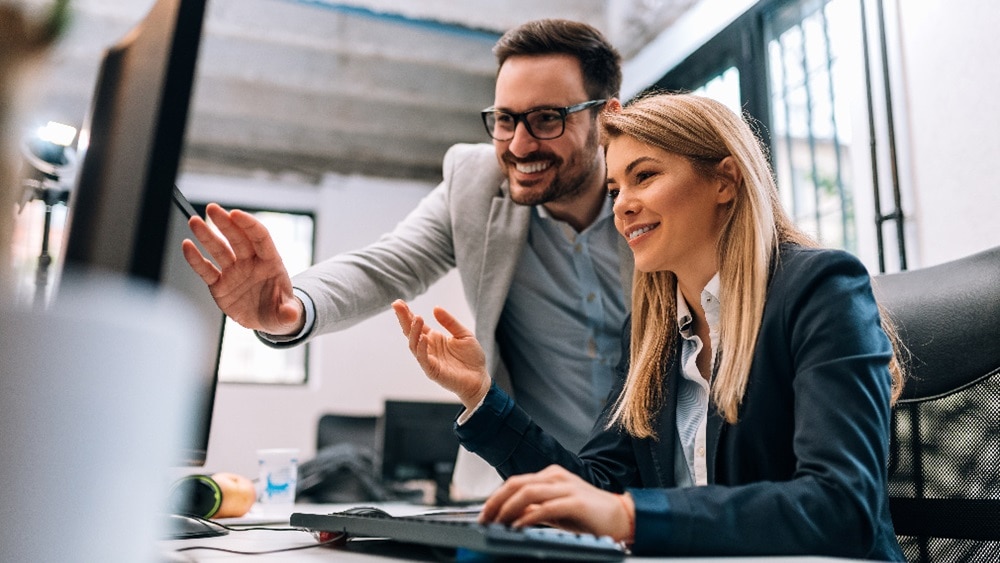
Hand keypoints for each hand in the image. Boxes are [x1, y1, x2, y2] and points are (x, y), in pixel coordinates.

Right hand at [181, 203, 303, 334]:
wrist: (266, 321)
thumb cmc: (280, 311)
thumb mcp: (287, 315)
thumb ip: (288, 313)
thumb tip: (291, 315)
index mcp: (271, 263)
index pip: (260, 238)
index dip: (249, 225)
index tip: (236, 214)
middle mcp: (250, 263)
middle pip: (237, 238)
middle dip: (225, 223)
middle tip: (212, 208)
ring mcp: (234, 272)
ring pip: (219, 250)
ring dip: (206, 235)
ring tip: (194, 221)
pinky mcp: (219, 285)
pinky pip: (206, 270)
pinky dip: (196, 259)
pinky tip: (187, 246)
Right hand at [391, 300, 489, 408]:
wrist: (480, 378)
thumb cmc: (472, 358)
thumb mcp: (463, 334)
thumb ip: (450, 322)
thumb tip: (435, 308)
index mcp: (433, 338)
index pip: (417, 325)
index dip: (407, 314)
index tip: (399, 302)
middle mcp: (428, 348)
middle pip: (411, 332)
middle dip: (403, 319)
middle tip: (397, 305)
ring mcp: (429, 360)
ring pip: (414, 345)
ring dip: (414, 331)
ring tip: (417, 318)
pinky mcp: (432, 371)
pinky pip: (423, 360)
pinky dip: (421, 349)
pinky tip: (423, 338)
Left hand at [479, 465, 634, 542]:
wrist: (621, 517)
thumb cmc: (588, 515)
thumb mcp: (555, 511)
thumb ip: (534, 510)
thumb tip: (510, 516)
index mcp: (550, 476)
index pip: (514, 483)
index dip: (495, 498)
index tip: (484, 515)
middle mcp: (556, 477)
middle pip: (516, 484)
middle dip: (496, 502)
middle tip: (484, 520)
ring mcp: (566, 487)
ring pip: (527, 492)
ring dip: (508, 509)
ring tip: (498, 524)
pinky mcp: (575, 502)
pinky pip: (546, 507)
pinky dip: (528, 517)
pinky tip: (518, 527)